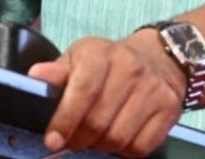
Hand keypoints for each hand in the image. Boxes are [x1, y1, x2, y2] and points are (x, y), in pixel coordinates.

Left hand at [27, 32, 185, 156]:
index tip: (53, 140)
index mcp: (101, 54)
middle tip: (73, 140)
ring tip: (96, 137)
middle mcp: (130, 69)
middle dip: (80, 138)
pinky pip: (142, 147)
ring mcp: (152, 90)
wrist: (159, 58)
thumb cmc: (109, 62)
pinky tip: (119, 138)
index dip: (65, 119)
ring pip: (119, 138)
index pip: (83, 90)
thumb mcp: (80, 58)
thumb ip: (57, 71)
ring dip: (102, 146)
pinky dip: (126, 151)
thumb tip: (35, 77)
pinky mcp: (169, 110)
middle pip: (99, 121)